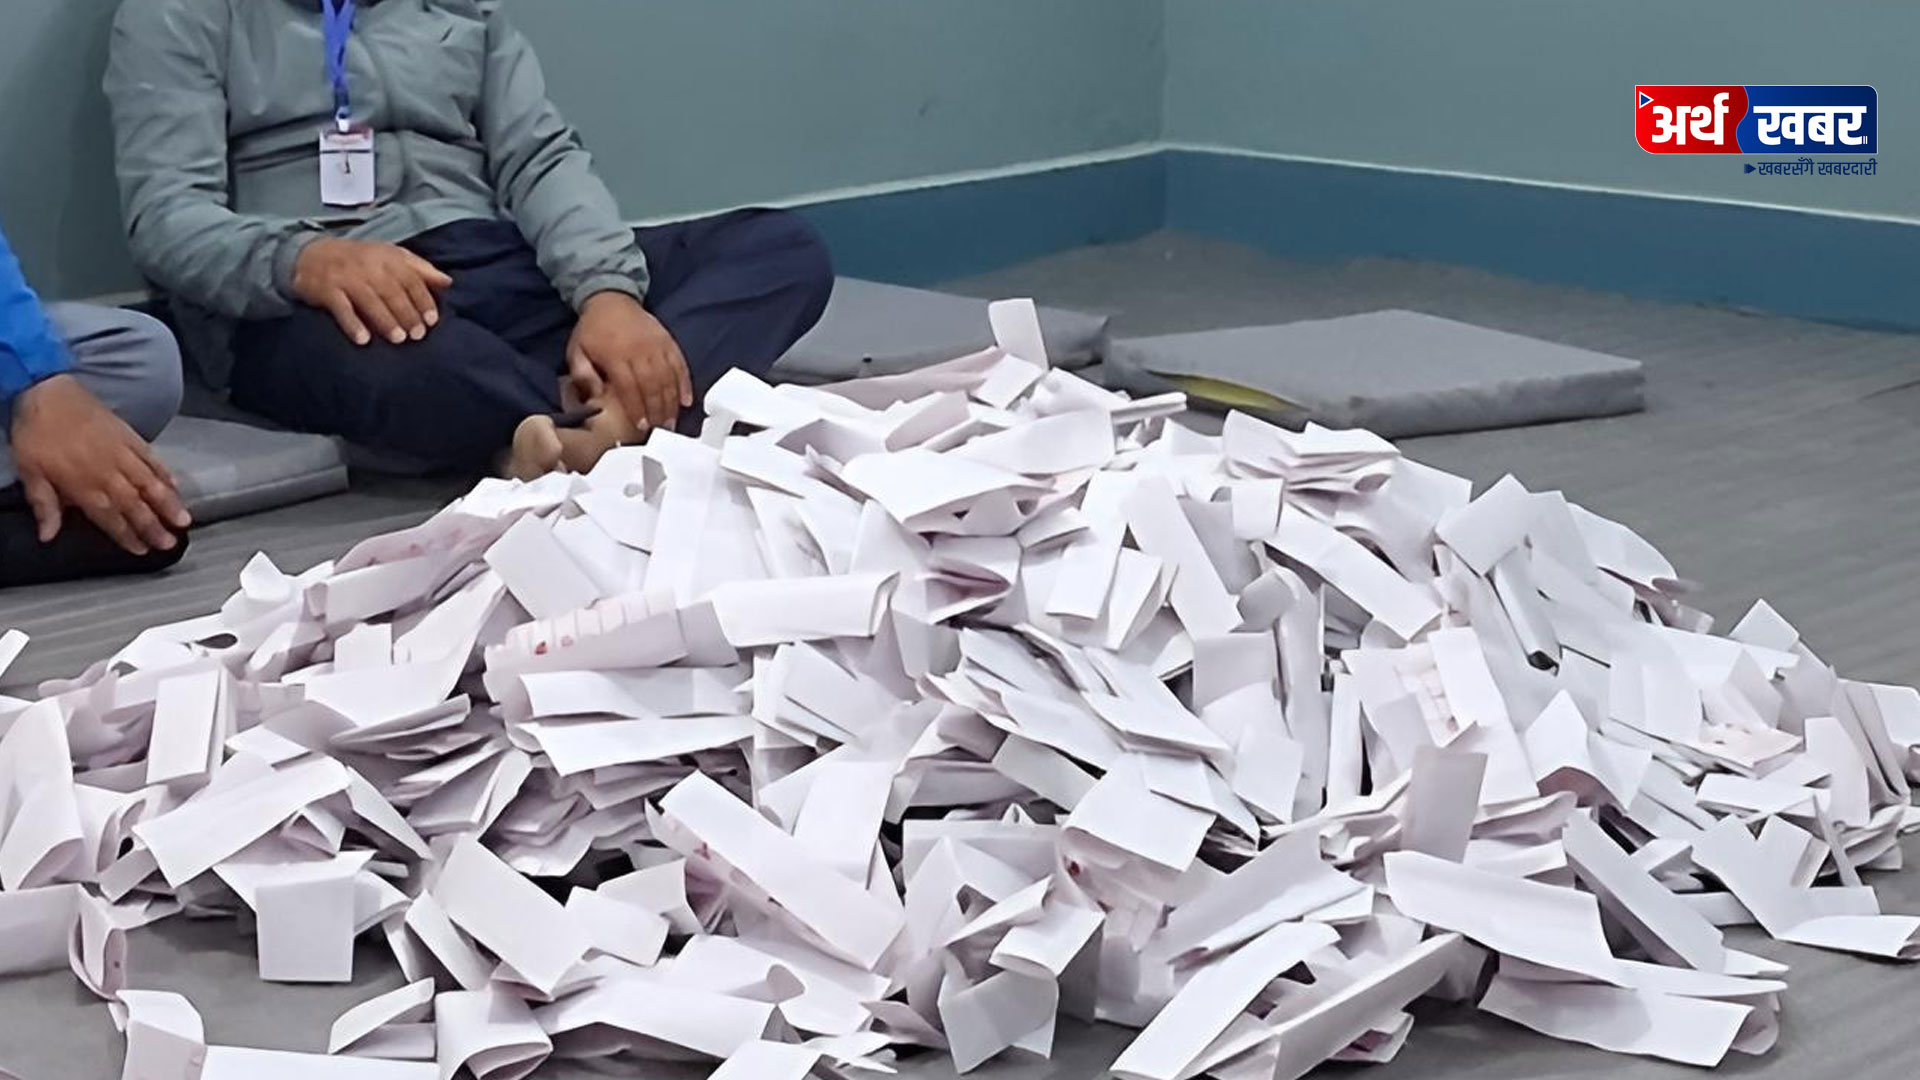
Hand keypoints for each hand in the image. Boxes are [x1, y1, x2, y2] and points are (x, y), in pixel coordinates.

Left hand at [10, 375, 191, 554]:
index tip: (141, 549)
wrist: (45, 390)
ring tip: (184, 520)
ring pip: (151, 484)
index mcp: (83, 484)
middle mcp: (108, 472)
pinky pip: (152, 458)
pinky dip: (166, 473)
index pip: (110, 517)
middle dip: (154, 526)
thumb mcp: (29, 471)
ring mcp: (123, 453)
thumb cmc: (35, 431)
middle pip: (136, 504)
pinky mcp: (130, 435)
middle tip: (170, 543)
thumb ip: (44, 504)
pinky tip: (176, 485)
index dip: (126, 535)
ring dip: (168, 504)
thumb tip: (48, 534)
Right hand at [292, 236, 452, 346]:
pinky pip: (341, 308)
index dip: (422, 300)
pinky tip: (363, 340)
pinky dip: (352, 324)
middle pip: (392, 292)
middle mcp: (368, 266)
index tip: (432, 320)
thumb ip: (419, 268)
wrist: (311, 254)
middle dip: (407, 314)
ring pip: (370, 301)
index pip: (410, 279)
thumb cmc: (360, 259)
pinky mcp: (326, 290)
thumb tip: (448, 282)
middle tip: (418, 335)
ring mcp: (346, 277)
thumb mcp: (390, 256)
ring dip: (385, 321)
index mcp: (387, 257)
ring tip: (399, 339)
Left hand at [567, 292, 692, 433]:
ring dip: (672, 402)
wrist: (611, 298)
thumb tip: (595, 398)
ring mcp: (657, 345)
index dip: (637, 408)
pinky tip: (687, 401)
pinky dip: (685, 384)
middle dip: (657, 410)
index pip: (629, 387)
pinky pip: (680, 365)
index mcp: (615, 354)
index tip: (641, 426)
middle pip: (653, 385)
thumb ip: (583, 376)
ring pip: (668, 378)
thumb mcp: (576, 351)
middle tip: (661, 430)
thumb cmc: (593, 330)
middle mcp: (639, 350)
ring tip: (672, 422)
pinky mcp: (668, 341)